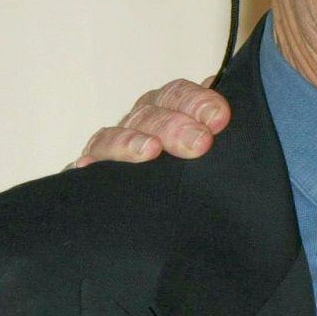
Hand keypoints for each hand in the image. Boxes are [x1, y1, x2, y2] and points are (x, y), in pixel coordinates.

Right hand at [71, 79, 231, 166]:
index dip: (197, 101)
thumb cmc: (198, 172)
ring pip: (114, 136)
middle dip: (175, 125)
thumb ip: (219, 123)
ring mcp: (114, 149)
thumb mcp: (214, 148)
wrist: (166, 221)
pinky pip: (87, 166)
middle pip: (149, 113)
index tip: (219, 117)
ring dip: (132, 141)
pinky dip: (89, 164)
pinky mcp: (93, 176)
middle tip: (200, 143)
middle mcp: (140, 125)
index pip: (177, 94)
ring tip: (151, 151)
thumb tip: (229, 106)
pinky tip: (90, 166)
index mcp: (170, 111)